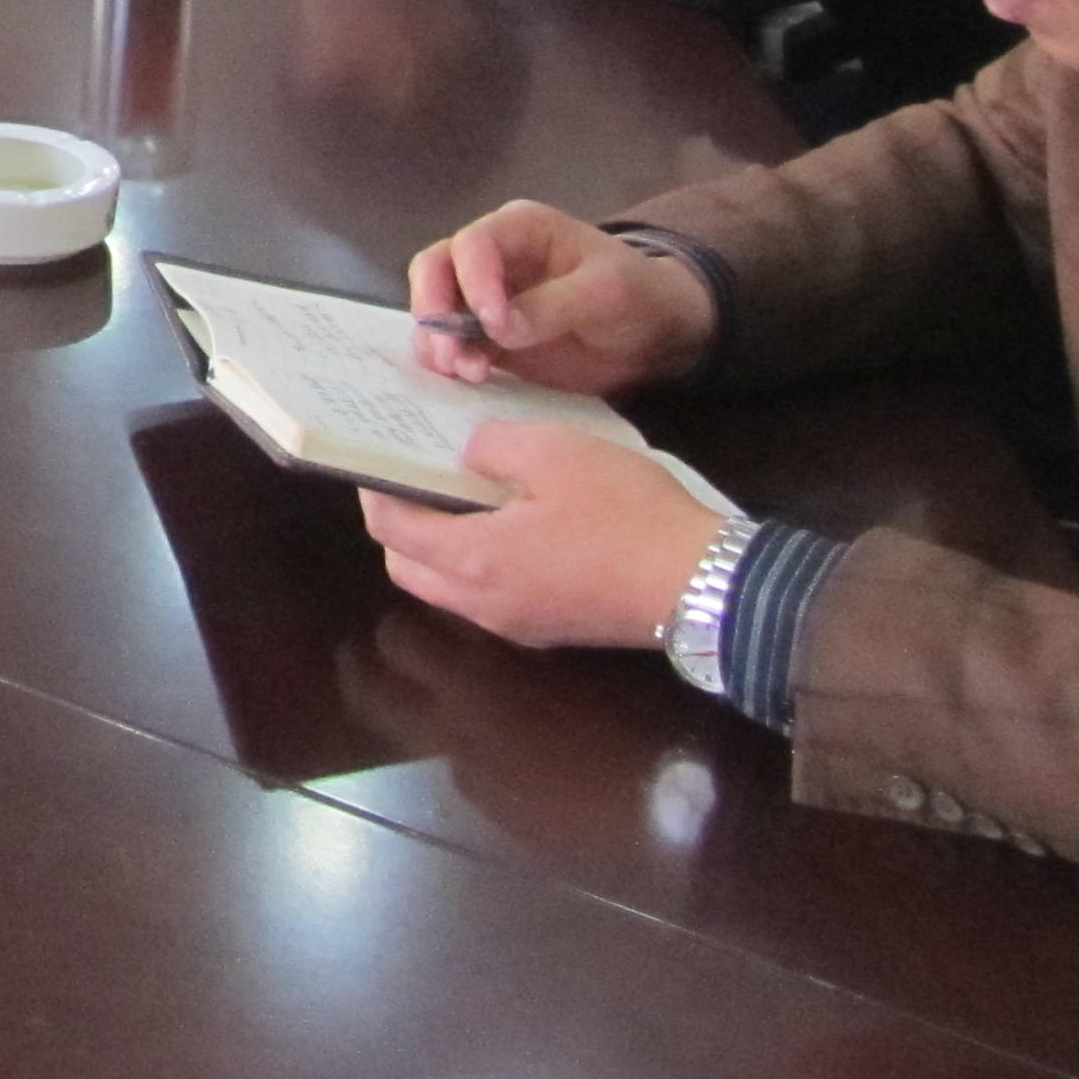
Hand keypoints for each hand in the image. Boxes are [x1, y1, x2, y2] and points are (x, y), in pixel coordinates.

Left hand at [362, 423, 730, 648]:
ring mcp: (518, 625)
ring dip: (440, 547)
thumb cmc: (625, 513)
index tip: (379, 457)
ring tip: (466, 496)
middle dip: (400, 524)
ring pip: (447, 589)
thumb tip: (465, 455)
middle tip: (420, 476)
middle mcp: (484, 605)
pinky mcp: (551, 631)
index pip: (391, 531)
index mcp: (473, 560)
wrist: (702, 583)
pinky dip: (478, 565)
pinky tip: (511, 526)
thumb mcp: (554, 453)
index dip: (376, 491)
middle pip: (409, 568)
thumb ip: (492, 446)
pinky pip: (488, 599)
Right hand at [406, 200, 717, 395]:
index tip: (496, 325)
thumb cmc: (639, 295)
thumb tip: (498, 330)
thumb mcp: (608, 291)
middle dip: (434, 310)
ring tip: (464, 372)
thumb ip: (553, 305)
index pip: (473, 244)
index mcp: (520, 229)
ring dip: (438, 342)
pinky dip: (448, 363)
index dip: (473, 281)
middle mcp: (492, 258)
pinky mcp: (487, 338)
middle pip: (435, 270)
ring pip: (435, 310)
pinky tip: (468, 379)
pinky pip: (451, 345)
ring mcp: (485, 299)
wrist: (657, 336)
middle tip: (449, 353)